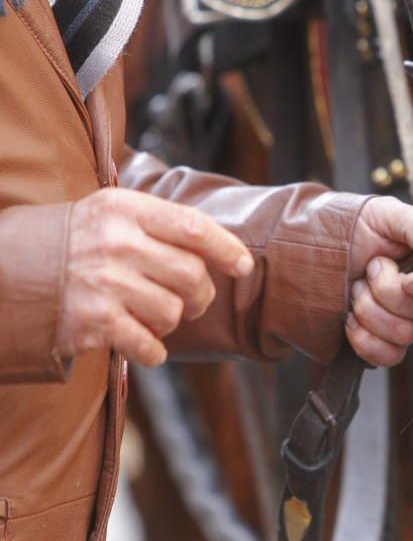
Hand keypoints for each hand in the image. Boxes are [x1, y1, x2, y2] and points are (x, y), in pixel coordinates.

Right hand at [57, 189, 253, 367]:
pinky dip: (154, 350)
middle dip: (202, 294)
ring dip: (174, 321)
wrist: (10, 270)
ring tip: (157, 316)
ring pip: (174, 312)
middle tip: (194, 300)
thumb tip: (227, 249)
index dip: (227, 249)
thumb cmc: (81, 240)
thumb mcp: (115, 213)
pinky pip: (149, 345)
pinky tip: (145, 343)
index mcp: (126, 209)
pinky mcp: (94, 322)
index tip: (243, 266)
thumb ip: (164, 224)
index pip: (194, 228)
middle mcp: (116, 244)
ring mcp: (104, 283)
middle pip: (192, 276)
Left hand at [346, 197, 412, 366]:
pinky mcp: (382, 343)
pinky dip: (363, 338)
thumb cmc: (351, 227)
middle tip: (370, 267)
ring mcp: (404, 321)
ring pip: (405, 335)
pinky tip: (350, 317)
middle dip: (387, 291)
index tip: (408, 280)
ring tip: (356, 287)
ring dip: (370, 309)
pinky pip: (388, 357)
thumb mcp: (385, 213)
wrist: (309, 250)